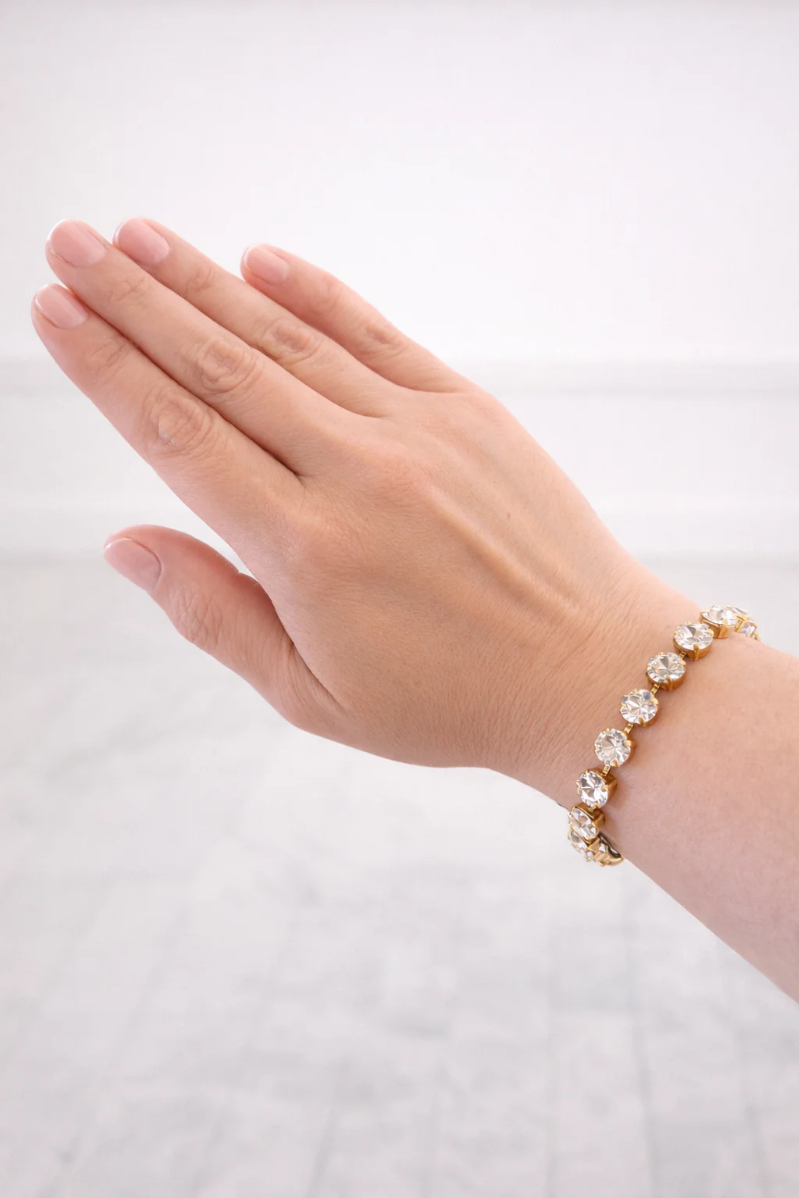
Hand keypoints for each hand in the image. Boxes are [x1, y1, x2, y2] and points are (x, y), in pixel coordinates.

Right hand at [32, 219, 688, 798]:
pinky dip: (315, 295)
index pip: (179, 440)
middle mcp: (356, 475)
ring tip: (137, 237)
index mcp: (306, 553)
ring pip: (288, 340)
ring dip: (205, 282)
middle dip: (133, 302)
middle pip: (220, 369)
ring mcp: (418, 433)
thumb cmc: (447, 701)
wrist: (588, 672)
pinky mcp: (470, 411)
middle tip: (70, 244)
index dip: (108, 371)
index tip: (55, 314)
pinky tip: (259, 259)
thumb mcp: (312, 697)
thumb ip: (213, 614)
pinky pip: (378, 335)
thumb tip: (123, 543)